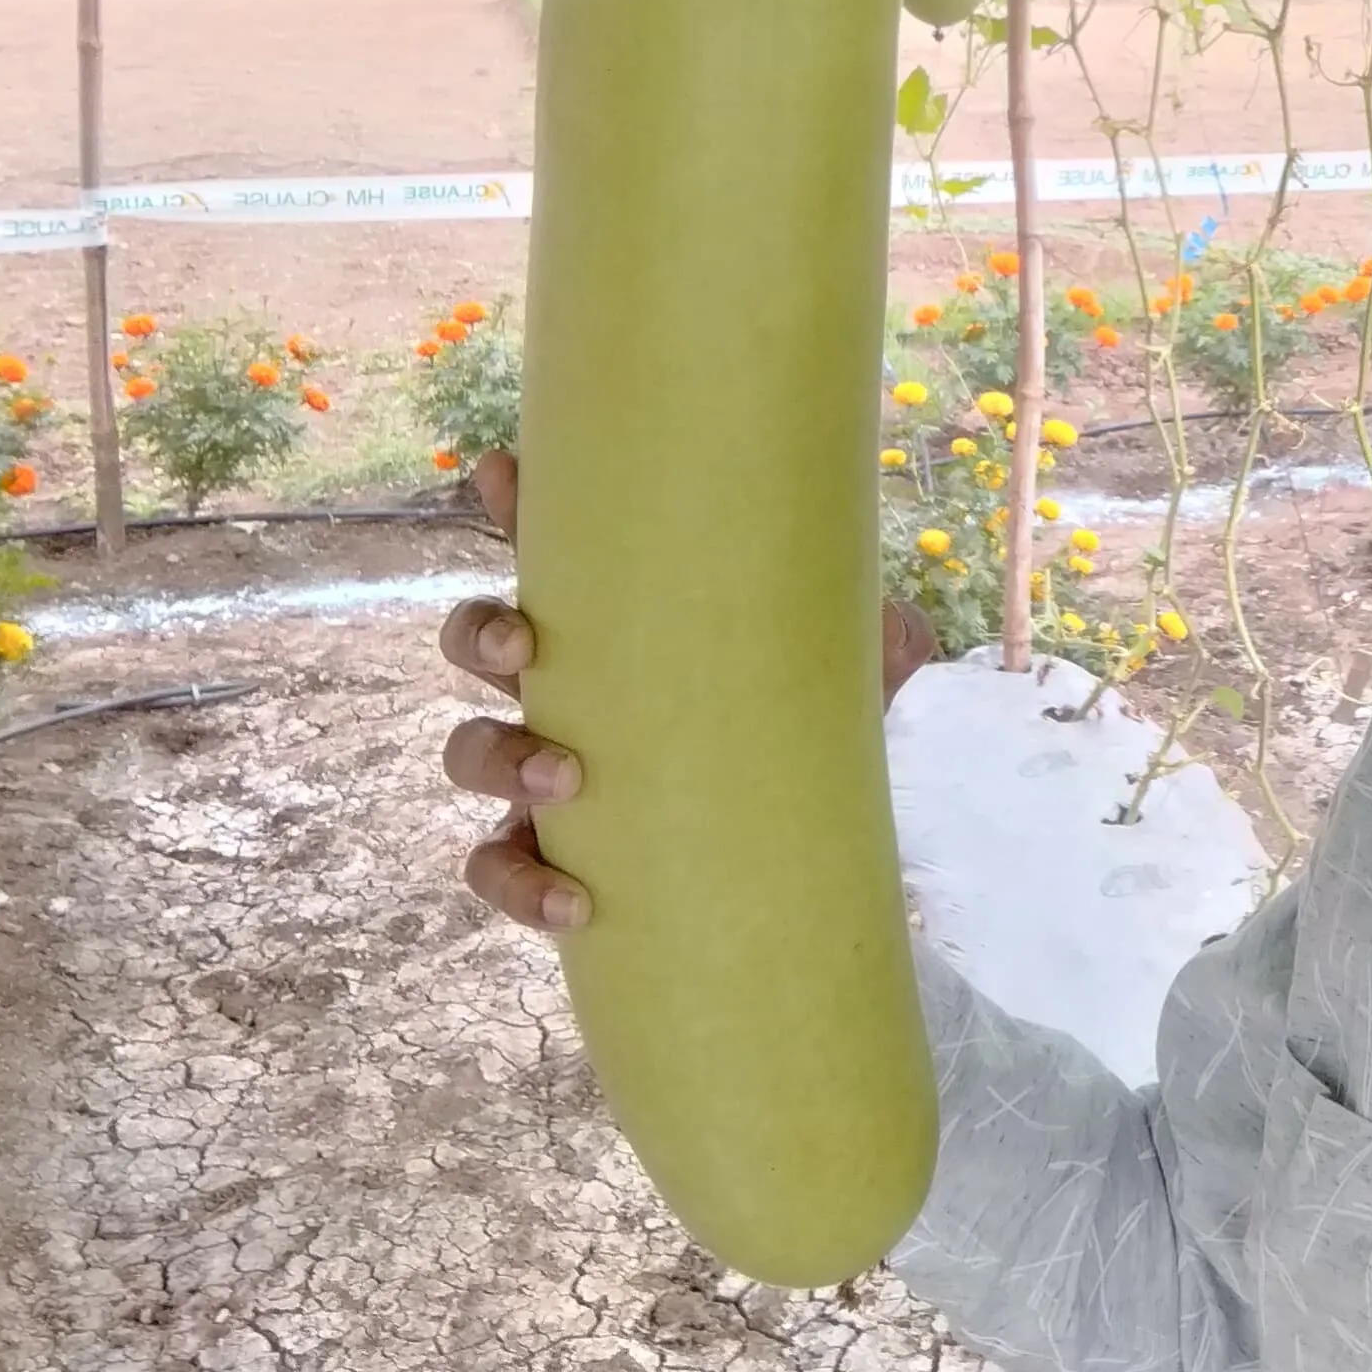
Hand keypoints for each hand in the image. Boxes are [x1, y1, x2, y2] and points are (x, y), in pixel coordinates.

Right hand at [439, 446, 938, 932]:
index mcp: (622, 623)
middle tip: (526, 649)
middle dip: (481, 633)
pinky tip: (575, 900)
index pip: (554, 550)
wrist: (805, 842)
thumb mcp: (847, 676)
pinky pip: (496, 867)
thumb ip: (880, 645)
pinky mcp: (551, 855)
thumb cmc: (804, 726)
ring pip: (469, 750)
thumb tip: (902, 629)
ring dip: (496, 756)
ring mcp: (546, 770)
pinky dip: (518, 883)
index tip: (507, 471)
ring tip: (564, 780)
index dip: (515, 504)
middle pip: (476, 640)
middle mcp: (568, 687)